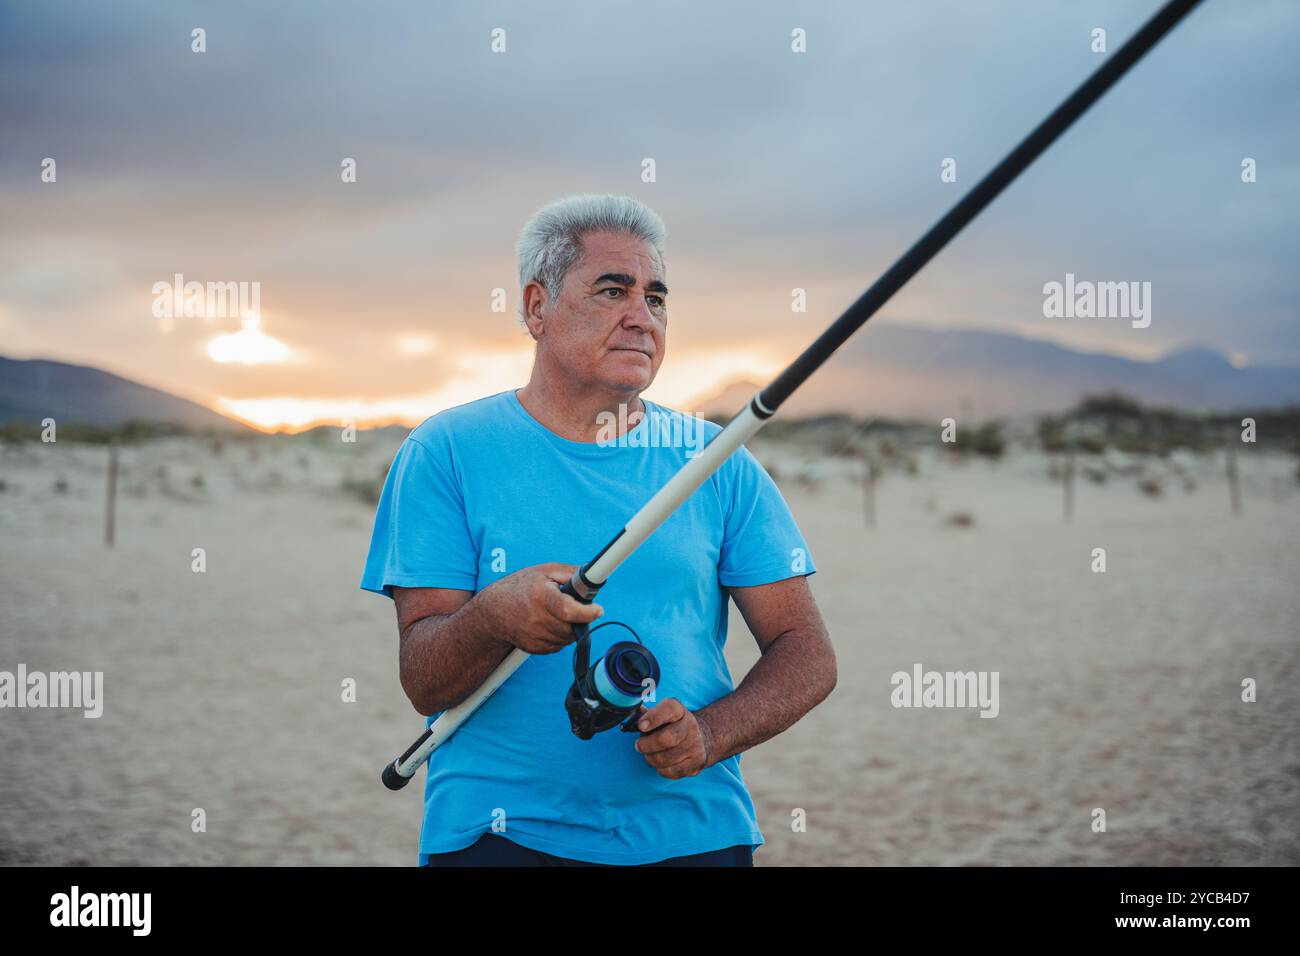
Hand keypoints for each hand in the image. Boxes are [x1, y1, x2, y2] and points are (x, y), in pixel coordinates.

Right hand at [483, 563, 602, 654]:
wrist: (493, 611)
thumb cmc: (521, 587)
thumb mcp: (544, 572)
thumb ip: (570, 574)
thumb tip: (593, 578)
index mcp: (541, 596)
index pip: (569, 610)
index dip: (588, 612)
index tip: (598, 609)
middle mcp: (537, 619)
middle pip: (572, 627)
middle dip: (580, 618)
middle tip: (574, 607)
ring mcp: (535, 636)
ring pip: (567, 638)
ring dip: (570, 628)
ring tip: (559, 614)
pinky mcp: (534, 648)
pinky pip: (558, 645)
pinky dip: (559, 635)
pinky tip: (549, 623)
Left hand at [633, 698, 714, 778]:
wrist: (701, 738)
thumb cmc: (673, 726)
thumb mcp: (662, 714)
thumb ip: (647, 714)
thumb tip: (632, 714)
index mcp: (680, 711)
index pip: (669, 709)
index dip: (653, 717)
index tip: (641, 726)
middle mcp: (691, 727)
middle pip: (667, 739)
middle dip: (646, 745)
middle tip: (638, 746)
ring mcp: (695, 746)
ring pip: (665, 759)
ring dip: (651, 759)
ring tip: (649, 754)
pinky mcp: (696, 763)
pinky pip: (670, 772)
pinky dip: (660, 769)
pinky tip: (661, 763)